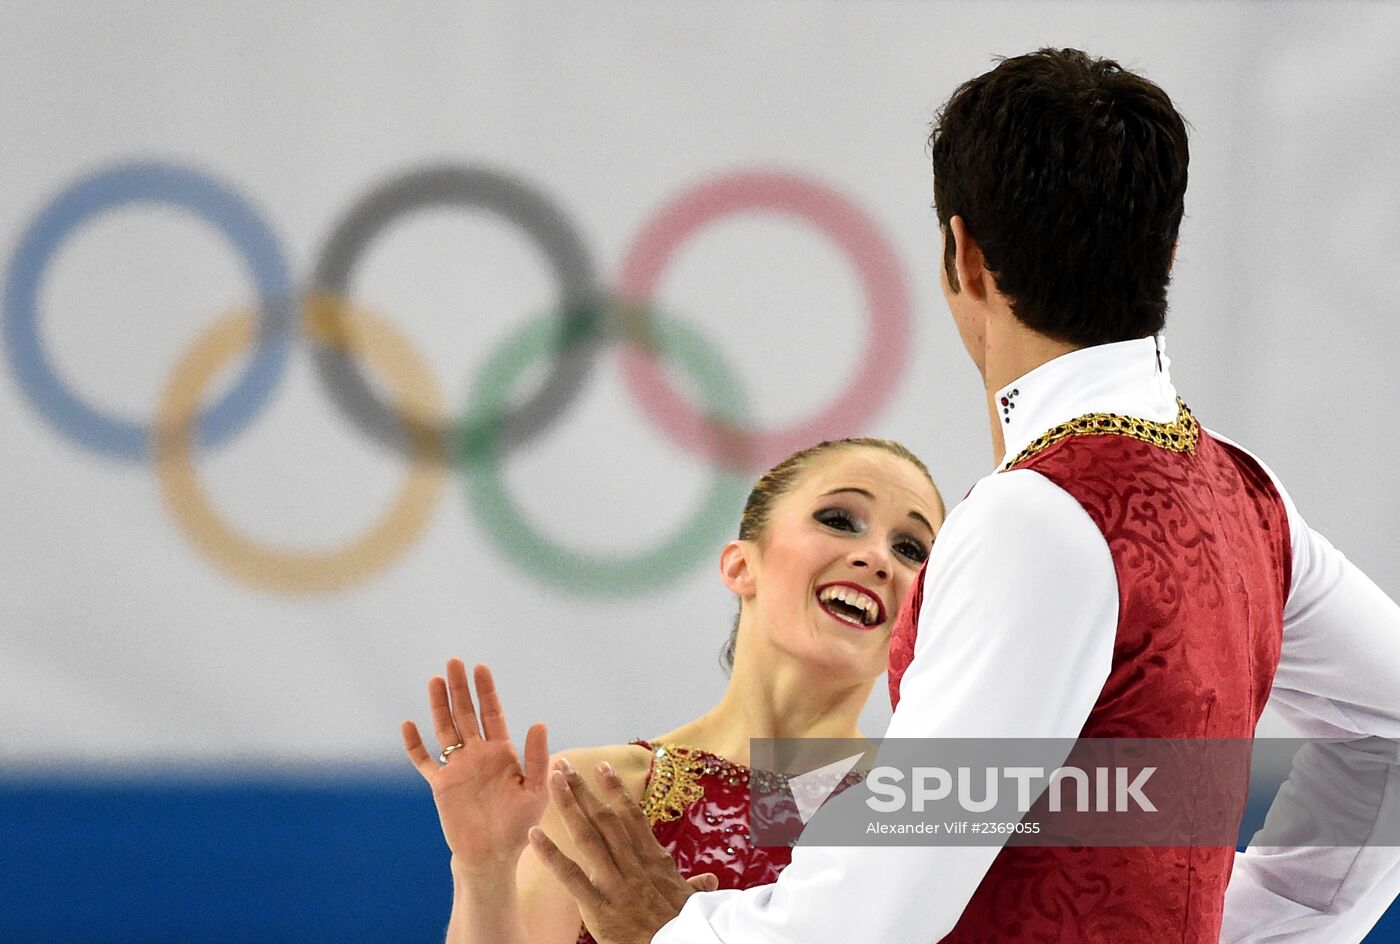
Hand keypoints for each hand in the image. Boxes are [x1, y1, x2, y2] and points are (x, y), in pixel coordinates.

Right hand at [402, 659, 549, 873]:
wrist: (493, 856)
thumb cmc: (519, 826)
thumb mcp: (536, 791)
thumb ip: (537, 758)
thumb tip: (539, 723)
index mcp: (502, 753)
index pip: (492, 714)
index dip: (486, 691)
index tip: (480, 667)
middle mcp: (478, 755)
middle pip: (466, 714)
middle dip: (460, 688)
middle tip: (454, 662)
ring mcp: (457, 768)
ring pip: (445, 729)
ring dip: (439, 706)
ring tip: (435, 680)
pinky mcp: (440, 785)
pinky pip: (424, 761)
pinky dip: (414, 745)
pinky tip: (408, 724)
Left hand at [529, 758, 719, 943]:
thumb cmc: (683, 928)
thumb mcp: (691, 901)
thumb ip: (695, 885)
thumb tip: (710, 879)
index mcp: (653, 860)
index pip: (632, 816)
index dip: (615, 789)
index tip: (601, 766)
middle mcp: (633, 865)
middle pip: (605, 819)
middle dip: (583, 790)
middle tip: (564, 765)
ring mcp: (615, 884)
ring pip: (588, 837)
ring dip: (568, 807)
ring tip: (552, 783)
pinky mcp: (599, 907)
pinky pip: (571, 877)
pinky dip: (551, 855)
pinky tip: (535, 835)